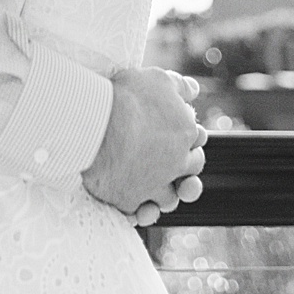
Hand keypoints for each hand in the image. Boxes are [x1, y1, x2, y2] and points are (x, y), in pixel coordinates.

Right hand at [82, 66, 206, 220]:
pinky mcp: (130, 200)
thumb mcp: (158, 79)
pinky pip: (140, 214)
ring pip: (169, 200)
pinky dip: (139, 212)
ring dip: (163, 195)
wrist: (95, 122)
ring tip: (149, 183)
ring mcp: (154, 185)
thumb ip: (179, 86)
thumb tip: (194, 90)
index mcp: (186, 133)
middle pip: (190, 173)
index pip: (197, 140)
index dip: (186, 136)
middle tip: (166, 160)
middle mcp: (176, 163)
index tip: (172, 131)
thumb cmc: (127, 97)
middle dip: (183, 169)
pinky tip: (133, 202)